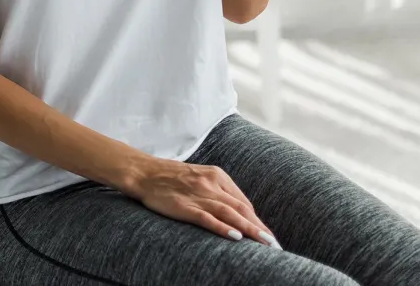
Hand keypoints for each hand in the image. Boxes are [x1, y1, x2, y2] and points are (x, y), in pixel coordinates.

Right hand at [125, 158, 282, 248]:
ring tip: (265, 243)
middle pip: (241, 207)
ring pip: (229, 213)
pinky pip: (207, 217)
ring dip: (250, 229)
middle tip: (275, 245)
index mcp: (216, 175)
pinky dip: (223, 227)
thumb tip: (238, 212)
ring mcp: (198, 194)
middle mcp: (211, 183)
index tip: (269, 236)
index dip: (258, 220)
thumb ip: (218, 191)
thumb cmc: (172, 177)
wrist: (144, 172)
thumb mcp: (200, 177)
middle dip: (259, 228)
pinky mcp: (184, 205)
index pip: (243, 201)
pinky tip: (236, 236)